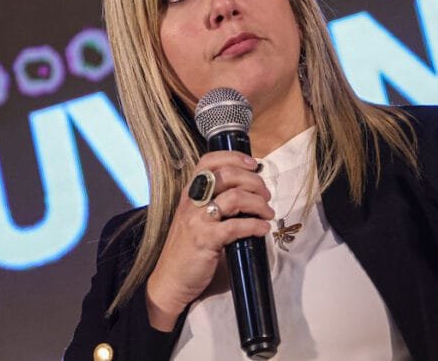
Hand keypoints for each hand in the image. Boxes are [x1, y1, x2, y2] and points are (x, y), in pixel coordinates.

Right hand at [145, 152, 273, 330]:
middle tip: (266, 194)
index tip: (253, 163)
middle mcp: (191, 201)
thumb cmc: (189, 249)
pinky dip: (255, 225)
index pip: (208, 161)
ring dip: (258, 203)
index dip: (233, 157)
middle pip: (227, 175)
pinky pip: (236, 226)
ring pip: (234, 198)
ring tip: (268, 213)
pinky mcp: (205, 240)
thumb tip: (251, 192)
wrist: (170, 281)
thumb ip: (216, 202)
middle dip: (254, 181)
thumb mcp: (197, 218)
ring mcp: (196, 220)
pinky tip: (263, 229)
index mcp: (190, 193)